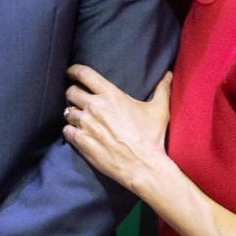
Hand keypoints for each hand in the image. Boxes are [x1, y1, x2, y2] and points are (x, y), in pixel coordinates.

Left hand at [64, 67, 173, 194]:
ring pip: (68, 112)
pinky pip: (66, 130)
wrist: (143, 165)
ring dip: (73, 114)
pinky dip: (71, 130)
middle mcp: (94, 106)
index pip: (84, 74)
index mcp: (111, 95)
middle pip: (71, 92)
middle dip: (73, 94)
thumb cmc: (152, 137)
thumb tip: (169, 74)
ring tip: (81, 119)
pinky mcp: (81, 140)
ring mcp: (85, 124)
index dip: (74, 71)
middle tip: (78, 99)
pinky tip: (79, 133)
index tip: (71, 72)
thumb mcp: (159, 110)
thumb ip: (162, 89)